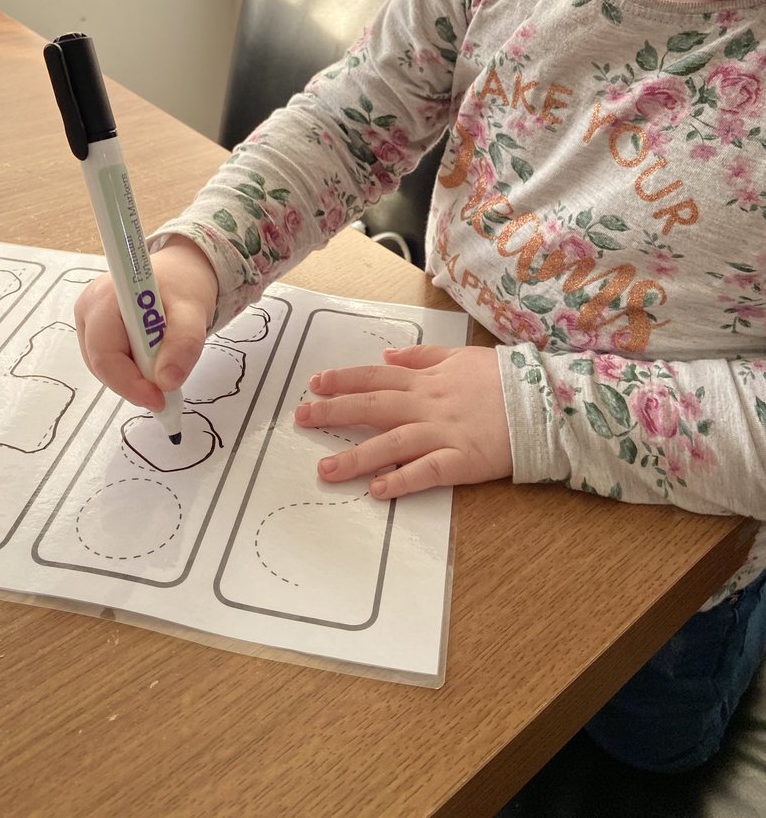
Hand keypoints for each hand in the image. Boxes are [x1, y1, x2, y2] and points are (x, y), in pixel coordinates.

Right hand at [74, 235, 217, 409]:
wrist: (179, 271)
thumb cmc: (184, 286)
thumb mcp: (194, 312)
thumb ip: (184, 344)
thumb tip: (166, 382)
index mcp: (106, 298)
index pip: (105, 353)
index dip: (129, 383)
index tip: (160, 400)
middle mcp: (88, 308)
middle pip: (102, 363)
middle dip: (134, 382)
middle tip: (167, 388)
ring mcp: (87, 319)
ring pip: (104, 366)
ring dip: (134, 376)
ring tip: (163, 363)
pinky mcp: (93, 330)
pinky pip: (109, 361)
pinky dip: (131, 368)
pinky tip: (151, 358)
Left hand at [294, 344, 511, 499]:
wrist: (546, 401)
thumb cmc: (504, 379)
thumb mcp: (460, 357)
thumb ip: (423, 358)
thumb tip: (388, 358)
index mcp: (427, 381)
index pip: (375, 378)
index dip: (343, 381)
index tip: (314, 384)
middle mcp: (428, 405)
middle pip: (372, 407)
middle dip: (333, 413)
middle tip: (301, 419)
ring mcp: (444, 433)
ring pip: (391, 443)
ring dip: (356, 456)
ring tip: (325, 469)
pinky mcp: (463, 461)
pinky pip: (427, 471)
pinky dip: (401, 481)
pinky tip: (377, 490)